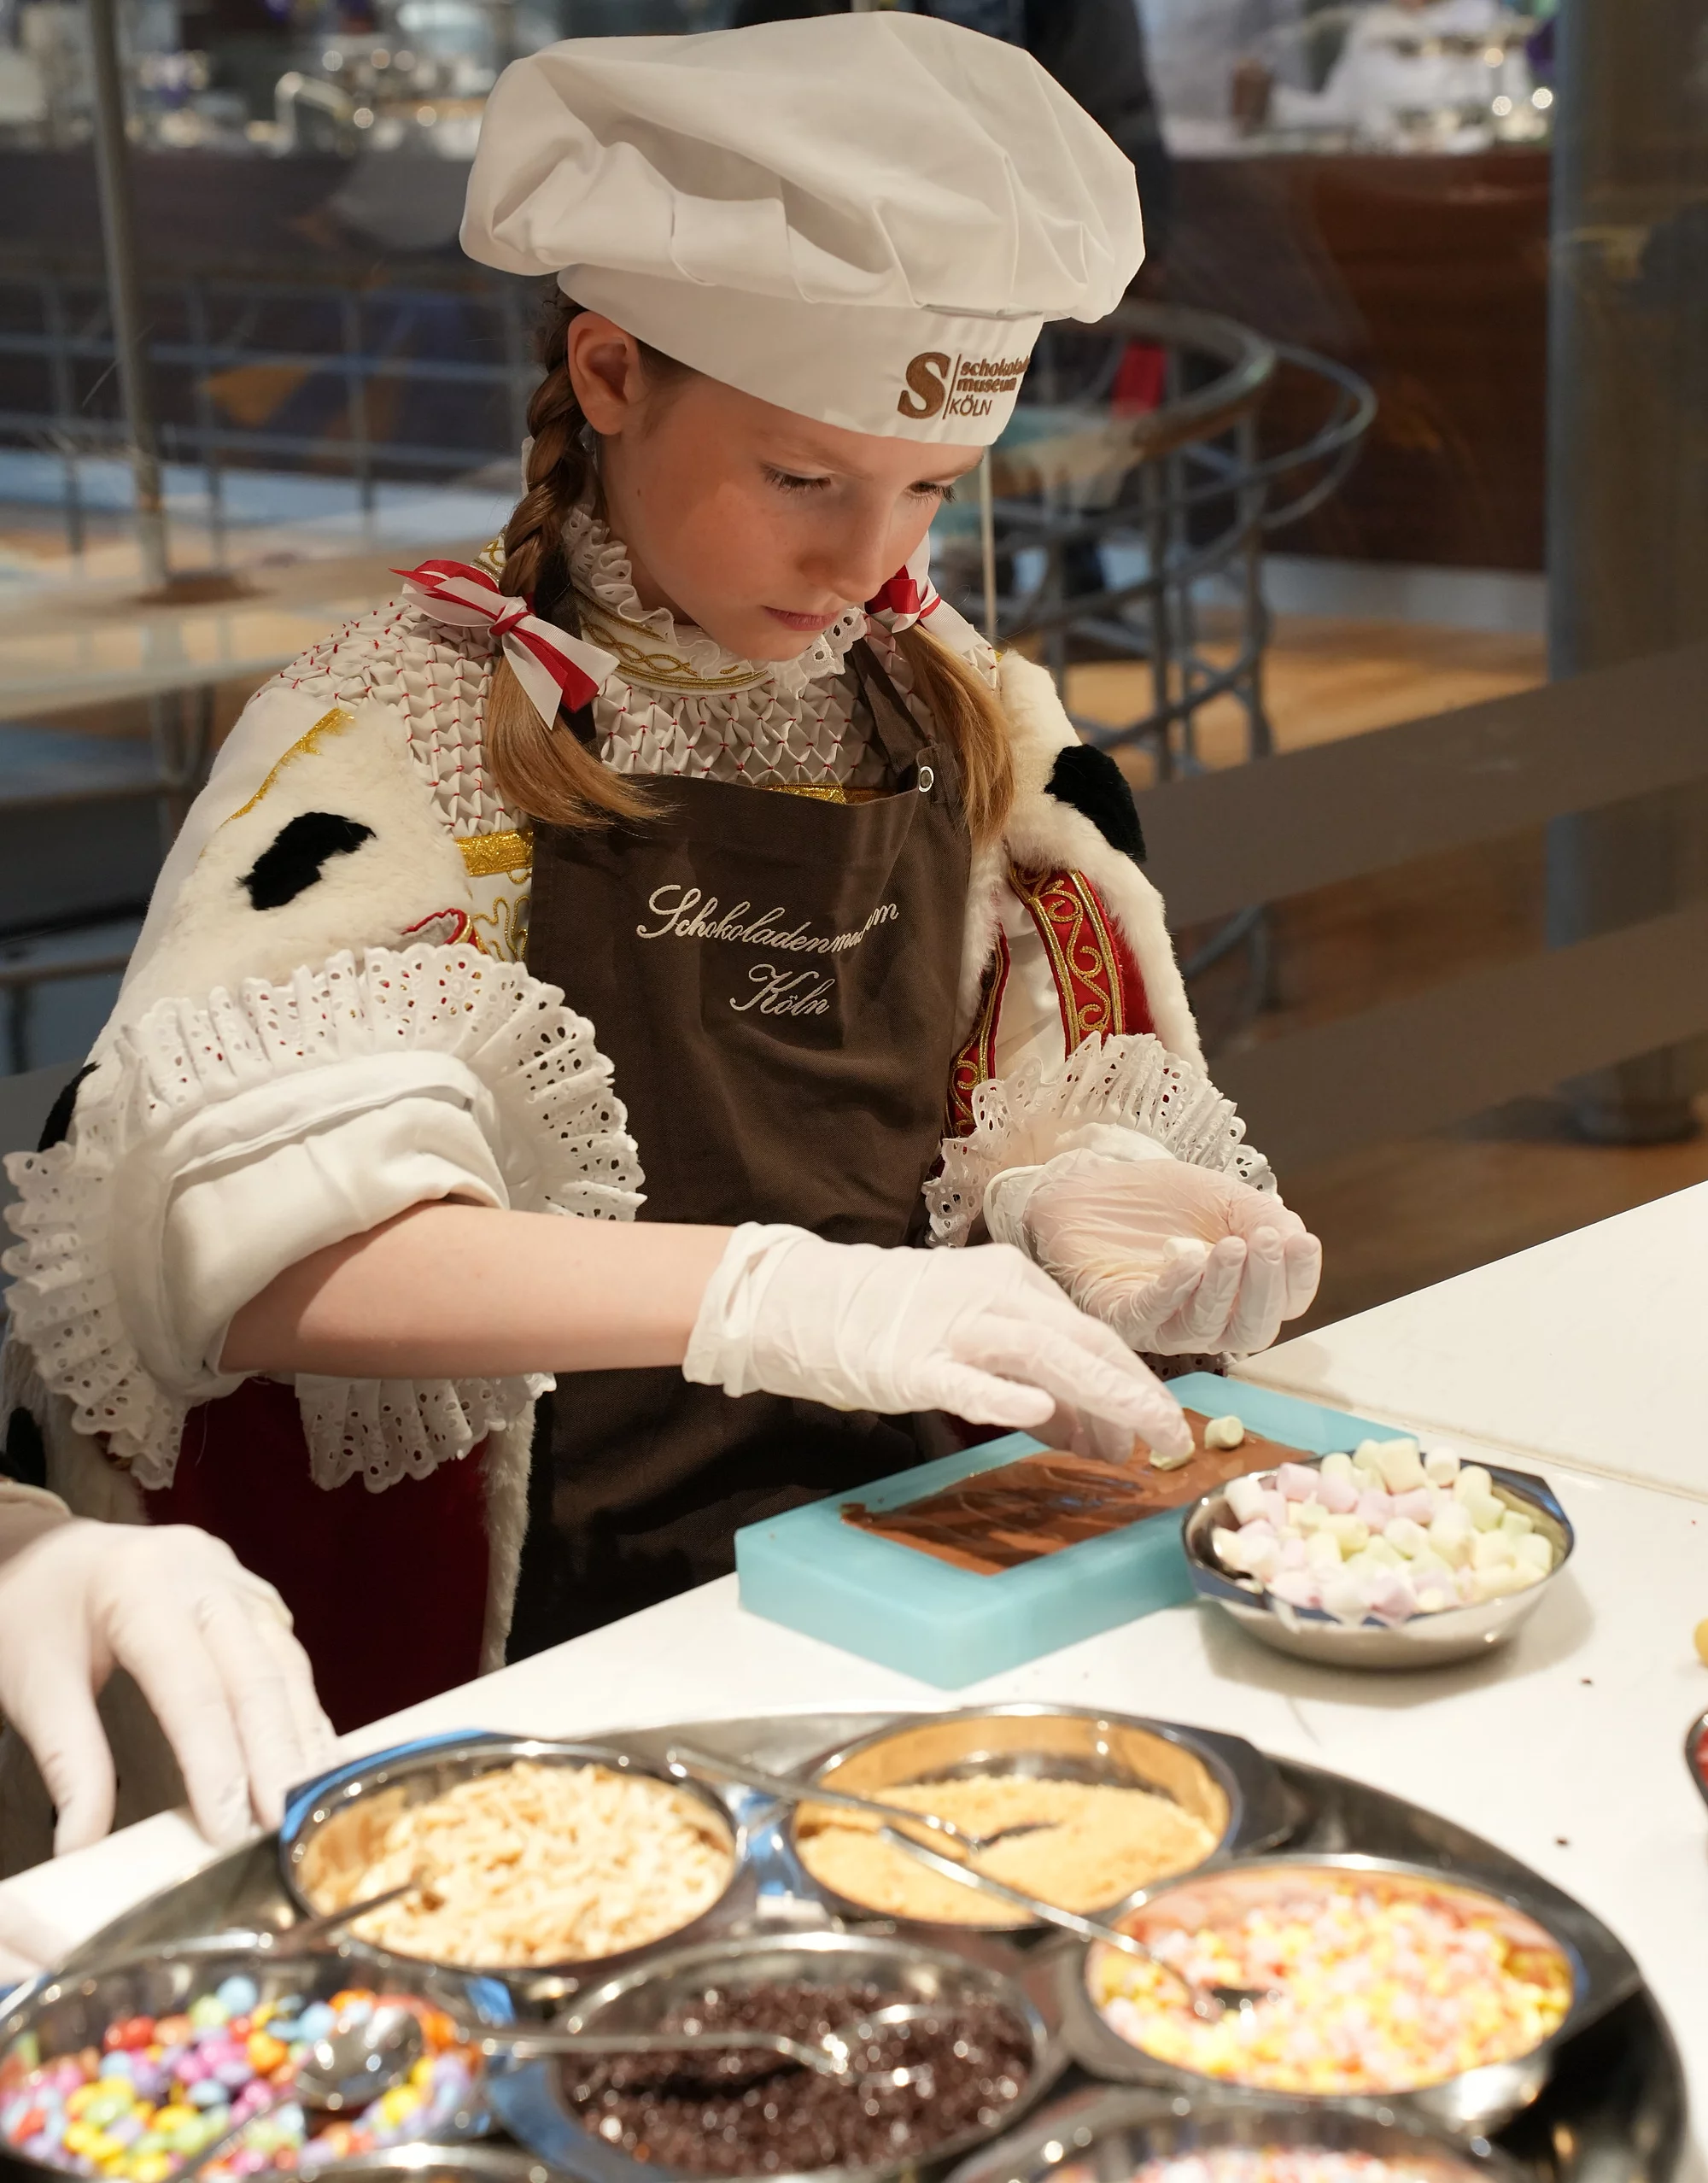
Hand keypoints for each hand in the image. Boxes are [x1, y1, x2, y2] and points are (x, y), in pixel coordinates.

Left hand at [0, 1509, 335, 1854]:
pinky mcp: (258, 1598)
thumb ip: (68, 1764)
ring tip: (308, 1806)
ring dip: (301, 1740)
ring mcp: (239, 1582)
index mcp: (141, 1587)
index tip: (229, 1831)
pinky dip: (305, 1715)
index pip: (191, 1686)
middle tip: (282, 1828)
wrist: (56, 1552)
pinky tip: (316, 1762)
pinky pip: (291, 1659)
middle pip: (256, 1673)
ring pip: (287, 1665)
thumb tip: (81, 1848)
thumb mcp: (34, 1686)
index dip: (215, 1761)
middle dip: (274, 1758)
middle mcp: (205, 1575)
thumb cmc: (36, 1613)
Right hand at [683, 1223, 1192, 1462]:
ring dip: (1094, 1393)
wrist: (806, 1301)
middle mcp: (994, 1293)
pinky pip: (965, 1380)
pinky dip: (1003, 1396)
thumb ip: (1037, 1385)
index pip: (1090, 1334)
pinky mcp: (913, 1361)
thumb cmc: (895, 1324)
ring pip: (1040, 1352)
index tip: (1161, 1426)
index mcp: (1014, 1281)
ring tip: (1133, 1432)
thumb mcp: (977, 1342)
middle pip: (1080, 1340)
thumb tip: (1097, 1435)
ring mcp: (954, 1324)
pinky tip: (1037, 1414)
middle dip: (1131, 1390)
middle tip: (1168, 1435)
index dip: (1131, 1382)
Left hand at [988, 1147, 1320, 1355]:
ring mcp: (1164, 1323)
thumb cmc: (1160, 1200)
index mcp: (1242, 1292)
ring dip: (1223, 1287)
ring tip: (1230, 1245)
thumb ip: (1261, 1217)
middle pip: (1253, 1328)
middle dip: (1265, 1286)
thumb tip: (1296, 1240)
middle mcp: (1209, 1318)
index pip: (1287, 1302)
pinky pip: (1152, 1316)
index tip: (1300, 1241)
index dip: (1299, 1276)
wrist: (1091, 1187)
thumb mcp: (1222, 1198)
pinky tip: (1189, 1257)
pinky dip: (1174, 1289)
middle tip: (1264, 1242)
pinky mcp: (1120, 1316)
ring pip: (1208, 1328)